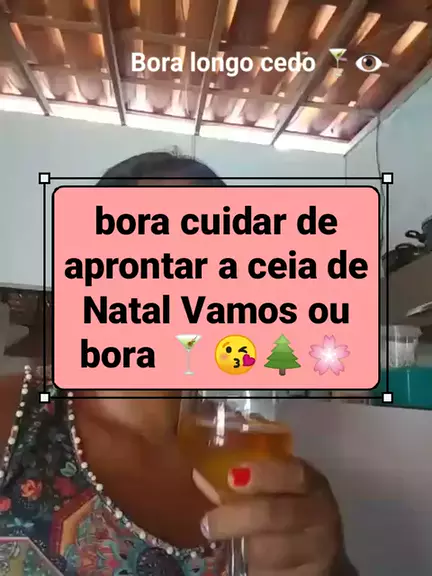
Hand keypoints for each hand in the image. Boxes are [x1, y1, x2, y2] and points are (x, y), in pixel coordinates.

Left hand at [194, 458, 351, 575]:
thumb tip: (199, 475)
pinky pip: (275, 574)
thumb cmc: (284, 510)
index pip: (294, 474)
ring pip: (275, 550)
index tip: (233, 477)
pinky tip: (241, 561)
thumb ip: (242, 483)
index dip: (265, 474)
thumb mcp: (272, 492)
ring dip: (243, 546)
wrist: (314, 551)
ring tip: (221, 541)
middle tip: (208, 522)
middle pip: (278, 515)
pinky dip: (254, 569)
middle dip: (239, 517)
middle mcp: (320, 514)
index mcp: (311, 484)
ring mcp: (318, 550)